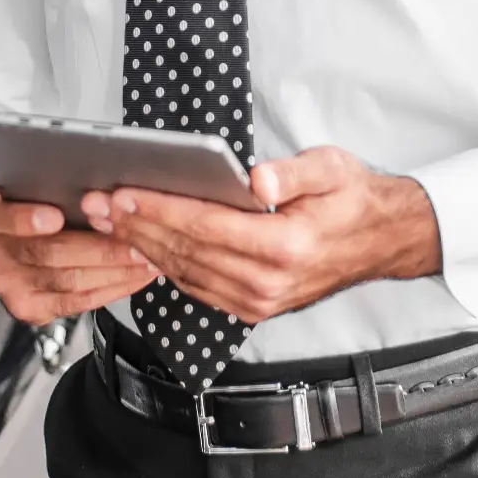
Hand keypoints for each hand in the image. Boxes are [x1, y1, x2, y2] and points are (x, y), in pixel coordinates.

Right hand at [0, 185, 157, 326]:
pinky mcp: (29, 308)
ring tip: (144, 259)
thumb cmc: (24, 208)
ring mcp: (10, 285)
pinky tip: (133, 278)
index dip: (27, 219)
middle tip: (134, 240)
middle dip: (99, 249)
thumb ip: (49, 188)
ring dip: (114, 271)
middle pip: (47, 253)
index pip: (2, 217)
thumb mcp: (25, 189)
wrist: (2, 245)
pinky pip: (75, 303)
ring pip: (67, 281)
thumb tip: (98, 189)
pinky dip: (111, 290)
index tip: (56, 216)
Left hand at [82, 147, 441, 326]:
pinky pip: (197, 286)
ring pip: (184, 272)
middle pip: (185, 251)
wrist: (381, 241)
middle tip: (96, 204)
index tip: (123, 192)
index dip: (159, 208)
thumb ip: (294, 173)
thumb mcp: (332, 169)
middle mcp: (267, 283)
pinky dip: (165, 265)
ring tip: (108, 221)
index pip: (205, 225)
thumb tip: (258, 180)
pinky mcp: (253, 307)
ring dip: (142, 245)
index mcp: (285, 248)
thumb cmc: (353, 200)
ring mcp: (259, 301)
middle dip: (136, 225)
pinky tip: (142, 245)